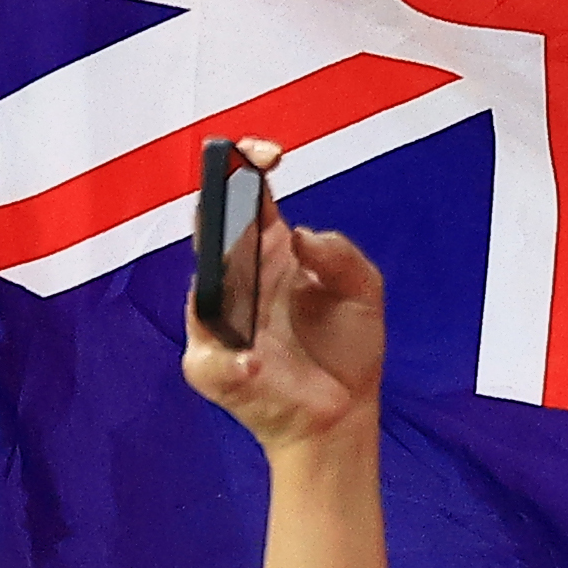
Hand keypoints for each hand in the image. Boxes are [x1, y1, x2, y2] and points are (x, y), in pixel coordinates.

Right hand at [184, 171, 392, 453]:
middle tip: (243, 206)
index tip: (266, 153)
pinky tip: (254, 362)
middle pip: (211, 235)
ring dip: (227, 285)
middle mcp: (237, 281)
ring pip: (203, 291)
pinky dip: (232, 360)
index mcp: (269, 253)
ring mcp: (219, 323)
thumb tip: (299, 236)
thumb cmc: (347, 347)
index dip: (246, 169)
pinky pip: (209, 357)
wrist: (342, 413)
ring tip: (246, 276)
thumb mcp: (363, 292)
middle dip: (221, 214)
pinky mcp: (212, 366)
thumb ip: (341, 256)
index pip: (247, 200)